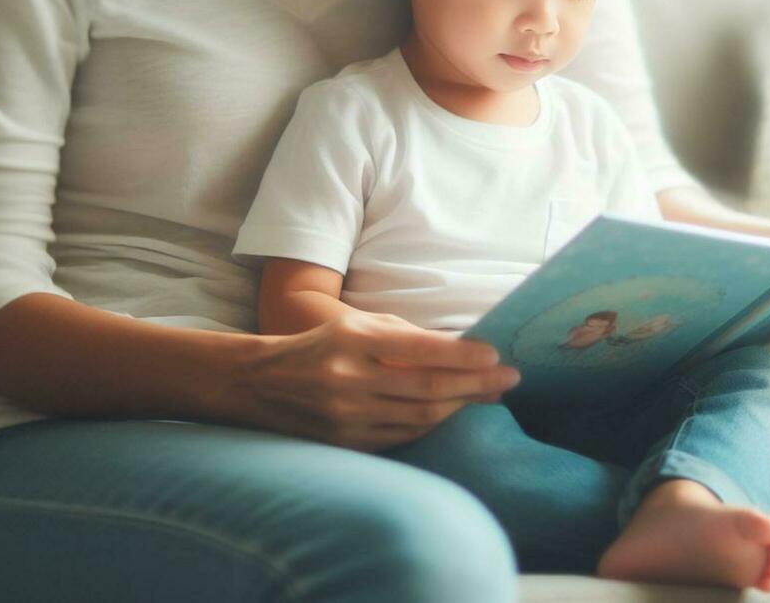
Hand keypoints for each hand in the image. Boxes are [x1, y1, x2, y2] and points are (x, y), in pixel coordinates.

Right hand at [235, 311, 519, 451]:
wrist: (259, 383)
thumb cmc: (321, 344)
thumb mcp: (358, 325)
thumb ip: (407, 336)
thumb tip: (464, 349)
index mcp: (352, 341)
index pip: (420, 350)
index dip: (463, 354)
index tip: (496, 355)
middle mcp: (347, 380)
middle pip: (427, 388)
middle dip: (476, 385)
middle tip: (510, 379)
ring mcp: (345, 417)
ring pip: (418, 418)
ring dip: (460, 407)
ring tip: (491, 395)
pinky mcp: (344, 443)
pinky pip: (401, 437)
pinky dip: (431, 426)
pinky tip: (453, 413)